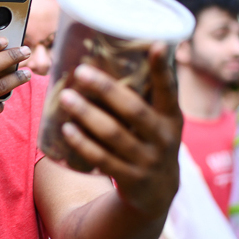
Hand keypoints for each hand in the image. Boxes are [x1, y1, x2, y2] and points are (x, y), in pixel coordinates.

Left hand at [57, 44, 181, 217]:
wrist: (158, 194)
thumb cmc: (151, 142)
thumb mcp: (160, 121)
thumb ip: (146, 96)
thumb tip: (115, 53)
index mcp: (171, 118)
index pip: (168, 90)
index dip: (162, 69)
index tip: (156, 44)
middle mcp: (164, 138)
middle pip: (134, 110)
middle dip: (106, 89)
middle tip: (81, 71)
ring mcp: (148, 161)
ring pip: (113, 134)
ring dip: (87, 114)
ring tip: (66, 97)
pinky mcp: (130, 179)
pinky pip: (102, 159)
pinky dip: (83, 143)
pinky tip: (66, 129)